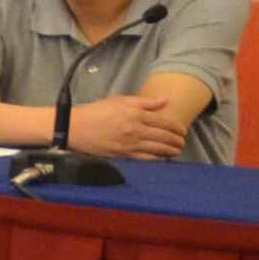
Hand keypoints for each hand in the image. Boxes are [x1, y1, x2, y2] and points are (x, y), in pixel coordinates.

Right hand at [69, 93, 188, 161]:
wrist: (75, 128)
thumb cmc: (97, 111)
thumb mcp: (119, 101)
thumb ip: (144, 102)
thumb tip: (165, 101)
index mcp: (136, 115)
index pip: (164, 122)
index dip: (177, 127)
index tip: (183, 130)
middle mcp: (136, 130)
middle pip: (164, 137)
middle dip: (177, 140)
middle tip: (182, 142)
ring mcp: (130, 145)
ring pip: (158, 149)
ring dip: (171, 150)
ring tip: (176, 150)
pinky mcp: (124, 155)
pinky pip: (146, 158)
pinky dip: (158, 159)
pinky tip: (163, 158)